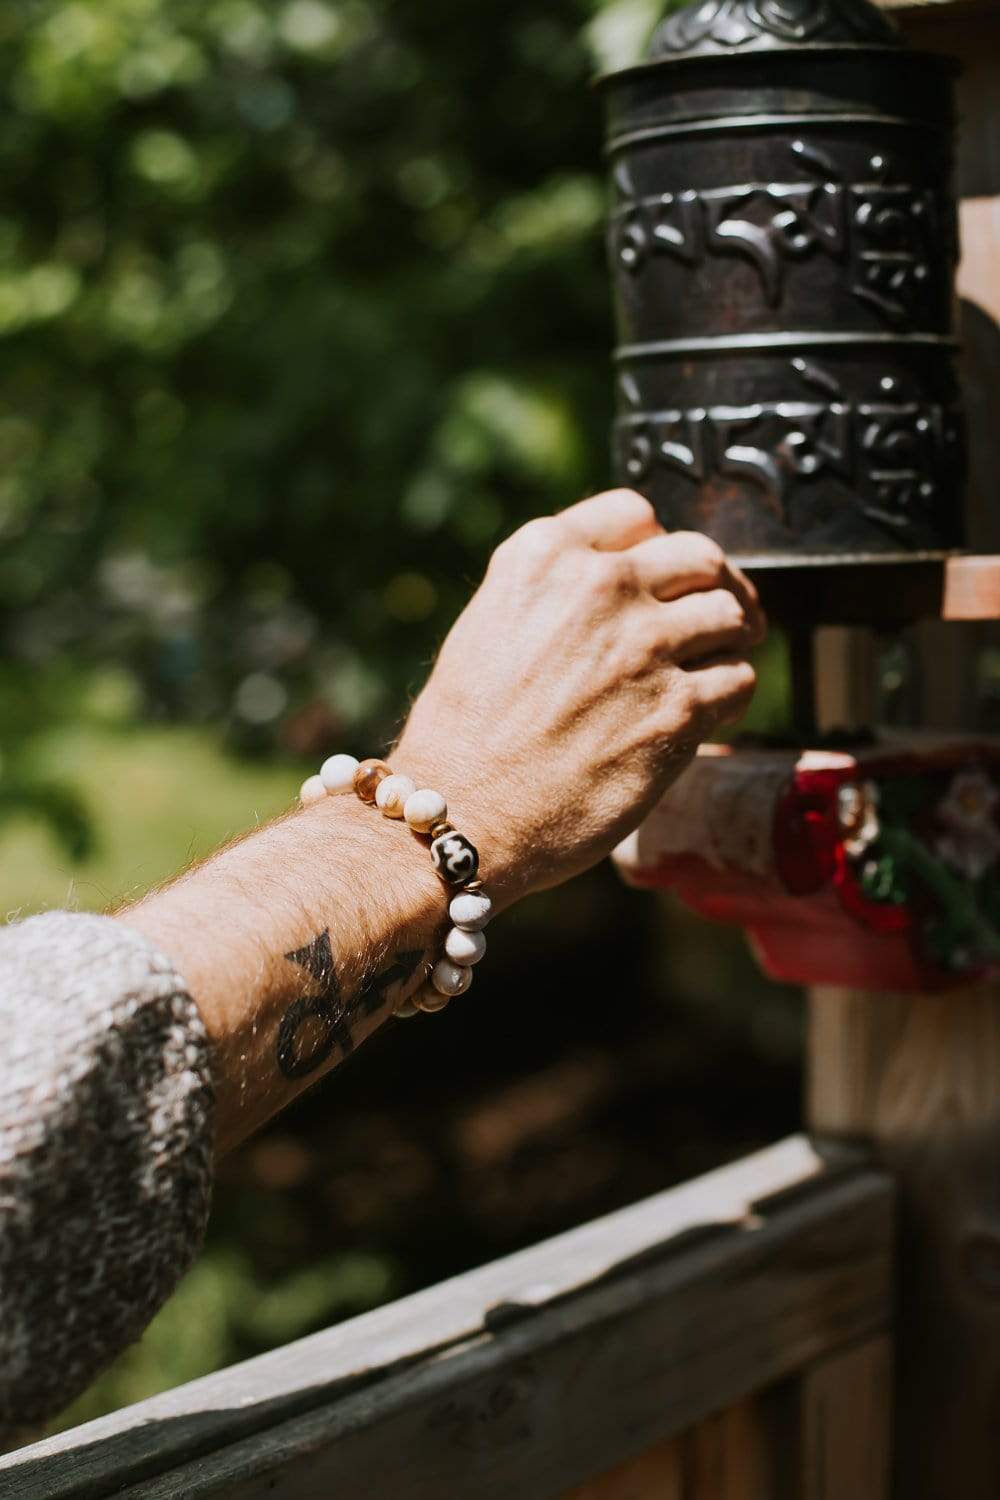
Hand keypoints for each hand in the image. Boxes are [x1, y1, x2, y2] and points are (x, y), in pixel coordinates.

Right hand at [394, 490, 764, 906]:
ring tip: (717, 663)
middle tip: (721, 613)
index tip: (660, 576)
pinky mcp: (680, 707)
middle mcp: (601, 586)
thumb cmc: (466, 732)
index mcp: (546, 555)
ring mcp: (646, 645)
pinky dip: (730, 694)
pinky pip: (740, 679)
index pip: (636, 513)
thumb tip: (616, 587)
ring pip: (731, 614)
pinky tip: (707, 713)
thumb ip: (555, 591)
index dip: (655, 545)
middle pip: (700, 556)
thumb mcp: (490, 623)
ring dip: (730, 639)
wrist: (465, 809)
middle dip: (715, 585)